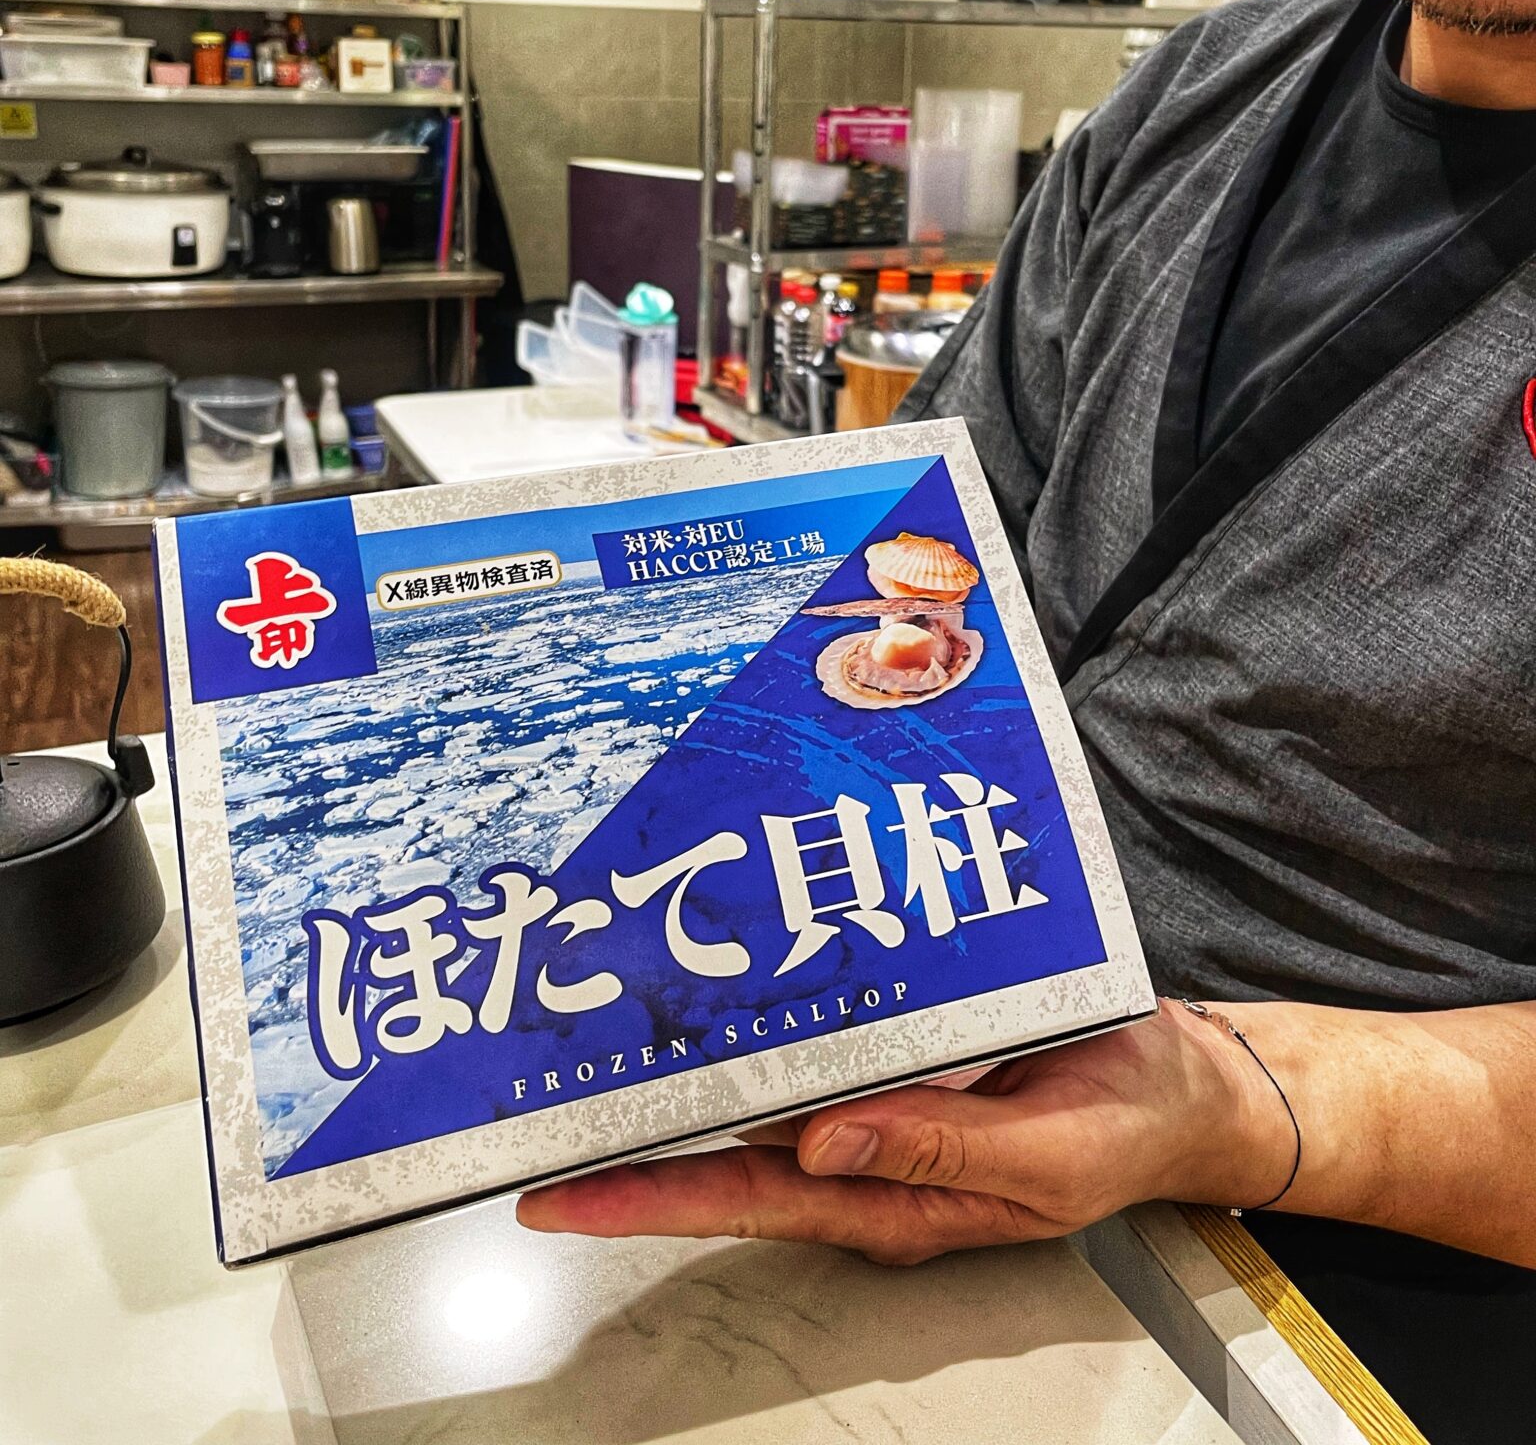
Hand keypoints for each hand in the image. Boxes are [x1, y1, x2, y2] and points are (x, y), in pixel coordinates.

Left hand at [517, 999, 1296, 1264]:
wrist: (1180, 1085)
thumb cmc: (1119, 1130)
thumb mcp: (1043, 1162)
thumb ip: (934, 1156)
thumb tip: (822, 1145)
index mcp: (889, 1200)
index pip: (741, 1201)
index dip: (644, 1201)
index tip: (558, 1197)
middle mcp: (864, 1155)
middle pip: (723, 1154)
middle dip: (630, 1140)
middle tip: (536, 1109)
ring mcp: (878, 1103)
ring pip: (758, 1092)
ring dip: (681, 1073)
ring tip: (590, 1037)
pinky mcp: (900, 1050)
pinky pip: (813, 1039)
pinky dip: (756, 1021)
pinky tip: (711, 988)